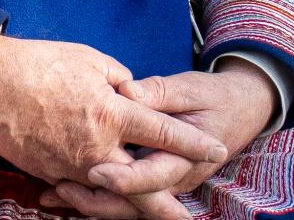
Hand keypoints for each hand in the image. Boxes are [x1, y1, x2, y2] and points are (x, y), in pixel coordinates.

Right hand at [0, 34, 228, 191]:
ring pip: (111, 196)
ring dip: (134, 205)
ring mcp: (72, 166)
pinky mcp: (51, 173)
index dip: (193, 142)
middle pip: (142, 187)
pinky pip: (81, 189)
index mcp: (111, 114)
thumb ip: (120, 81)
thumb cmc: (40, 64)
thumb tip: (134, 95)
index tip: (216, 149)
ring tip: (157, 215)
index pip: (163, 132)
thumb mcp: (89, 59)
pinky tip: (110, 199)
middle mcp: (96, 148)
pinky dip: (97, 196)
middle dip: (168, 207)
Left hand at [39, 57, 276, 218]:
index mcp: (187, 158)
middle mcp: (175, 178)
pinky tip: (62, 185)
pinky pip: (124, 194)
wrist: (242, 108)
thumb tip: (127, 90)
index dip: (123, 178)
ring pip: (125, 204)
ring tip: (51, 193)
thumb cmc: (216, 96)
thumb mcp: (190, 88)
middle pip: (133, 202)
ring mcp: (163, 183)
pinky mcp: (152, 178)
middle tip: (59, 189)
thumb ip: (158, 93)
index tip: (94, 172)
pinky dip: (94, 193)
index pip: (152, 177)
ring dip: (88, 201)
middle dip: (95, 200)